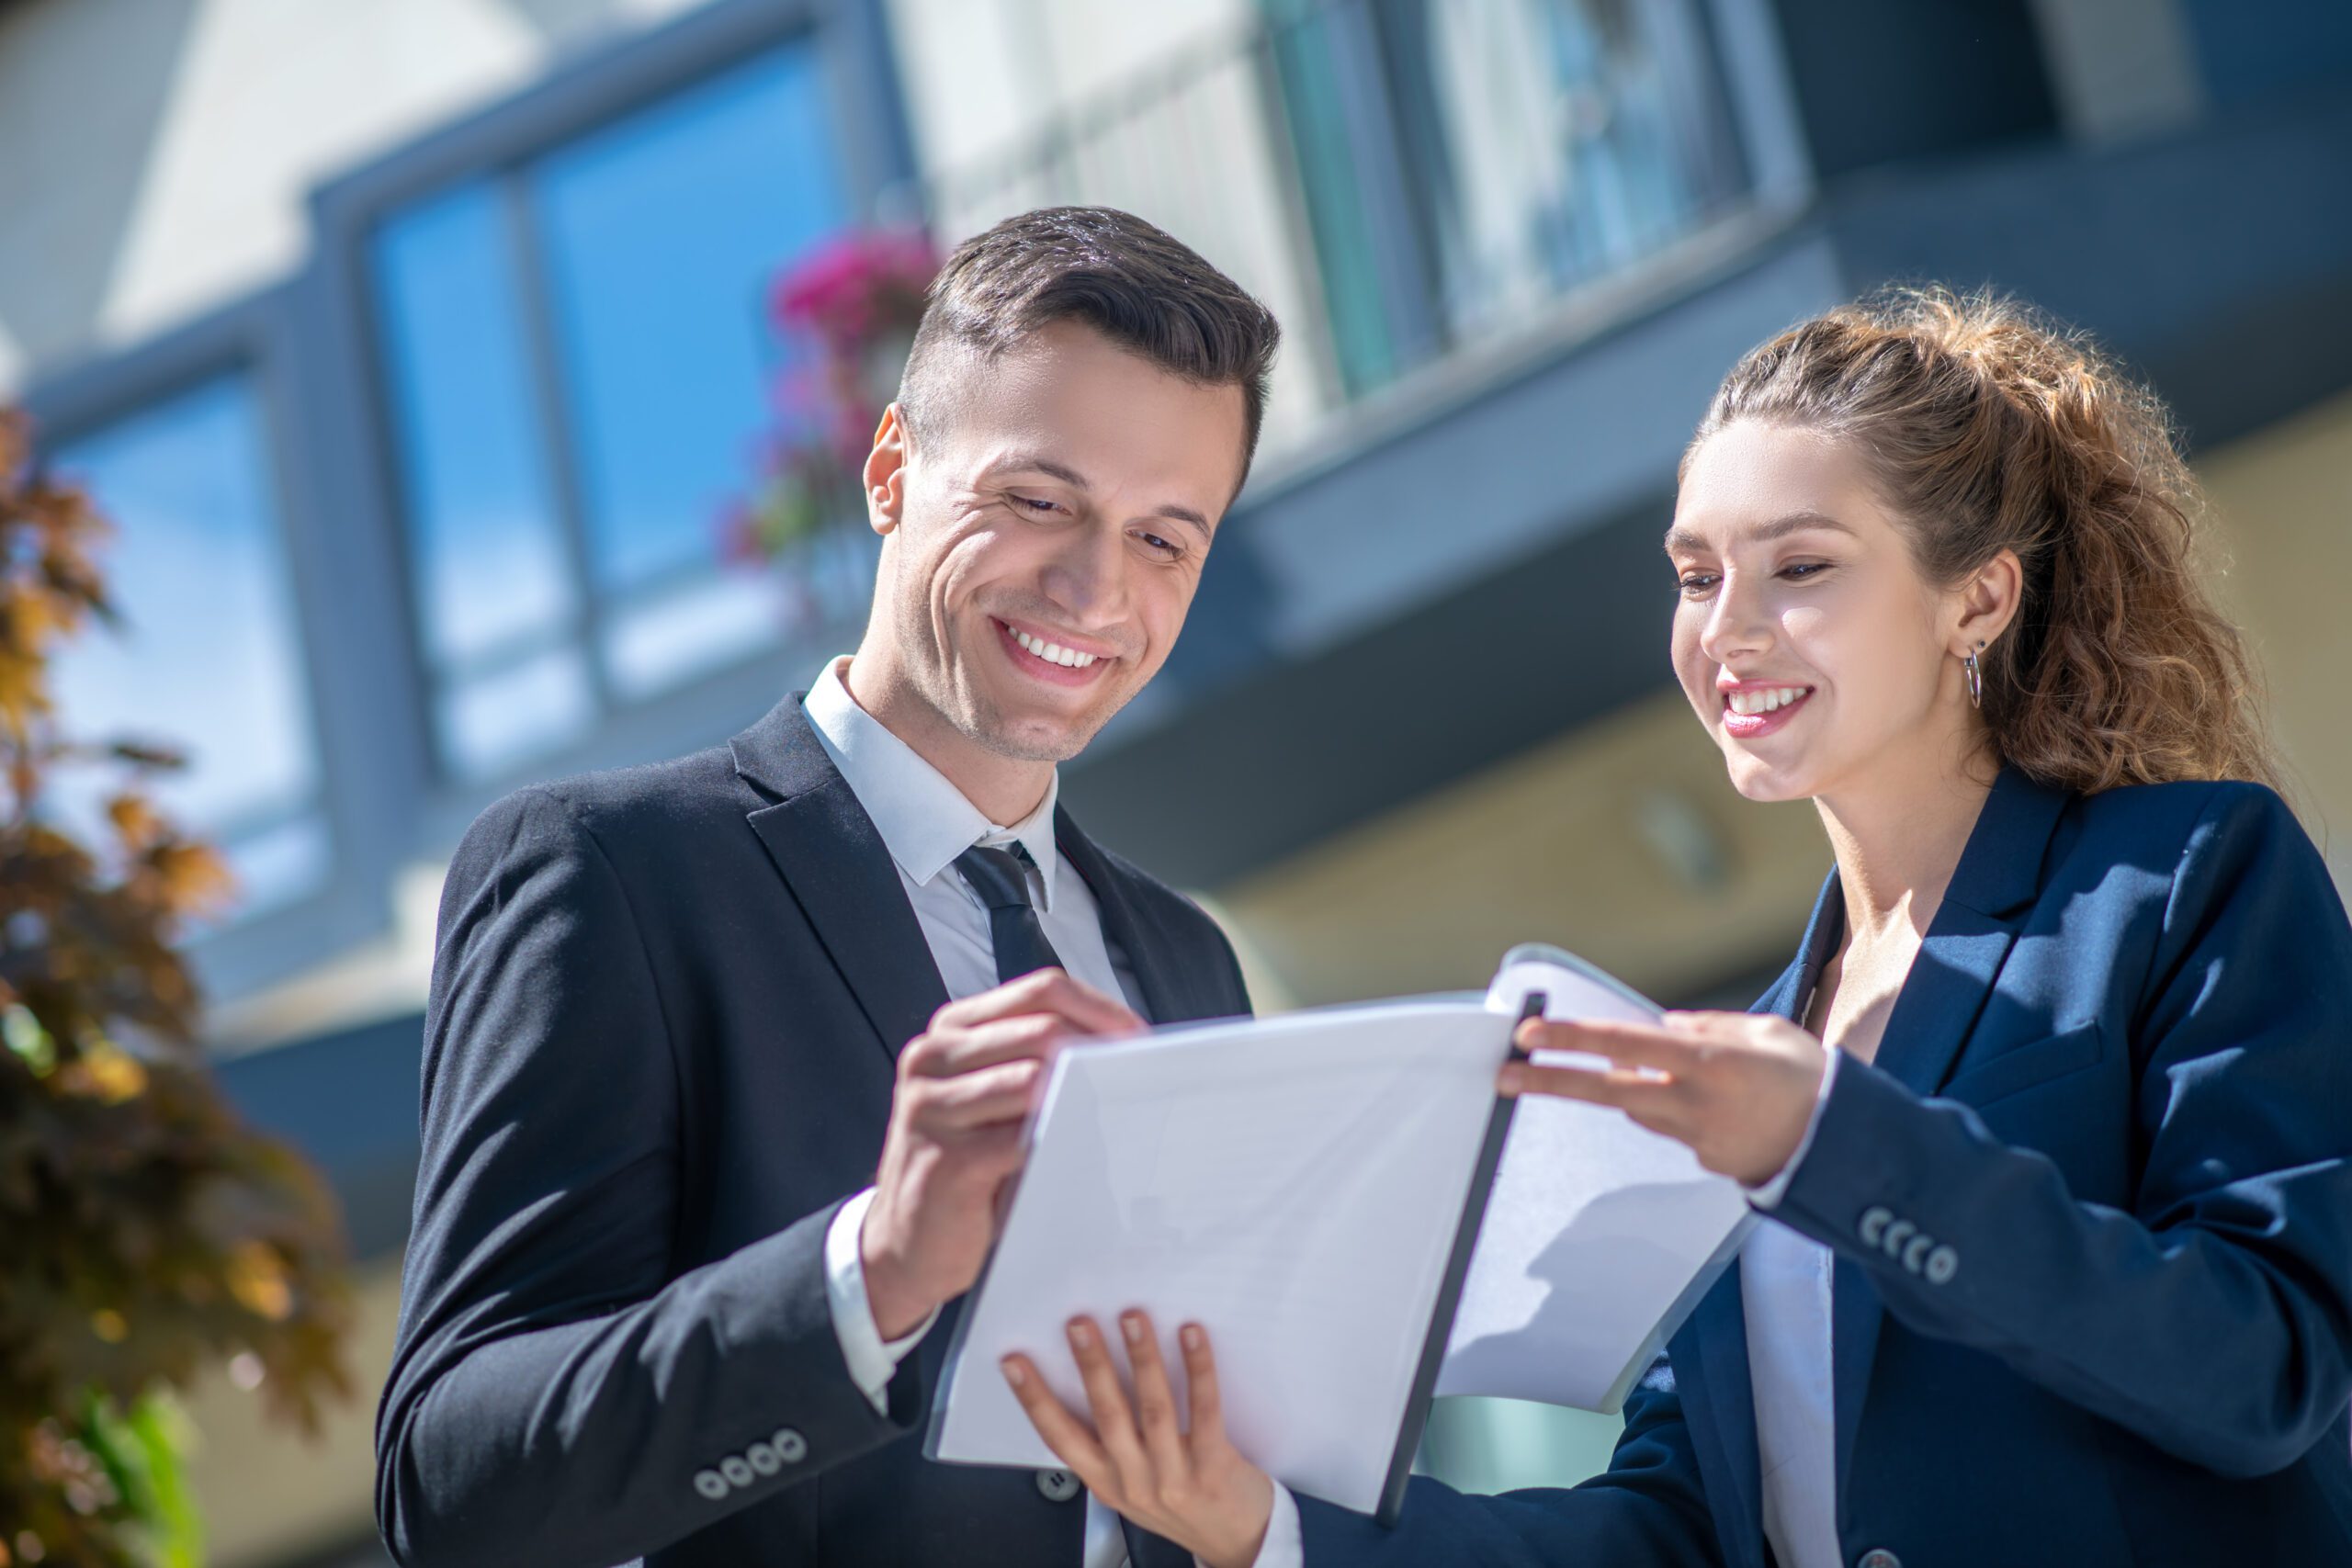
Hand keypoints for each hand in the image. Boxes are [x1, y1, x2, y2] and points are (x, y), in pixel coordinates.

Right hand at [862, 969, 1141, 1337]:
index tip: (1140, 1040)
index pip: (1040, 991)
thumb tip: (1125, 1050)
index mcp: (952, 1031)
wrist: (907, 1244)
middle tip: (1141, 1079)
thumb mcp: (998, 1101)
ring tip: (1114, 1119)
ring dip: (1082, 1100)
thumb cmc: (970, 1168)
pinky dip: (1060, 1146)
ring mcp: (930, 1108)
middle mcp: (931, 1058)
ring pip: (1033, 1080)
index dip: (1099, 1010)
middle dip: (1100, 1053)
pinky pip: (1021, 1141)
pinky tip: (1079, 1158)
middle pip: (1041, 1029)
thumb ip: (1041, 1066)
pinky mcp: (943, 1161)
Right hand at [1002, 1312, 1273, 1567]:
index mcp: (1106, 1483)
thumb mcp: (1131, 1488)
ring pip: (1153, 1409)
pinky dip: (1197, 1370)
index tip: (1015, 1362)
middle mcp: (1134, 1481)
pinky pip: (1204, 1411)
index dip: (1034, 1400)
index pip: (1060, 1438)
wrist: (1237, 1542)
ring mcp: (1174, 1477)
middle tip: (1078, 1324)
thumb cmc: (1184, 1507)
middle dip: (1090, 1365)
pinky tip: (1191, 1336)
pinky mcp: (1213, 1468)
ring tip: (1132, 1319)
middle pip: (1106, 1415)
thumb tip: (1094, 1376)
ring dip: (1140, 1359)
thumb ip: (1110, 1448)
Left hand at [1502, 1011, 1828, 1186]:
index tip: (1532, 1035)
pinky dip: (1687, 1113)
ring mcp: (1696, 1141)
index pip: (1624, 1047)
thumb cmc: (1811, 1079)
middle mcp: (1692, 1105)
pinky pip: (1679, 1130)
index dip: (1574, 1041)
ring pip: (1644, 1108)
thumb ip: (1709, 1029)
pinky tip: (1731, 1110)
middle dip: (1552, 1083)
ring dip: (1648, 1090)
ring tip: (1710, 1080)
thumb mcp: (1765, 1034)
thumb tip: (1665, 1028)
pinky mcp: (1706, 1164)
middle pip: (1607, 1092)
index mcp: (1707, 1064)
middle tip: (1504, 1075)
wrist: (1849, 1148)